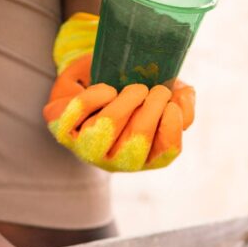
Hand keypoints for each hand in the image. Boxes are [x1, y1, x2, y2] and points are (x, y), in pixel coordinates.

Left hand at [43, 12, 194, 171]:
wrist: (93, 83)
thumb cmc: (133, 94)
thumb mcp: (165, 97)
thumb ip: (183, 102)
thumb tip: (183, 98)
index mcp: (146, 159)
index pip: (166, 151)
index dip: (172, 125)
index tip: (171, 103)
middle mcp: (116, 162)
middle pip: (138, 136)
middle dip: (152, 104)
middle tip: (155, 88)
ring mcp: (88, 149)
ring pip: (109, 124)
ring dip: (127, 99)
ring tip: (135, 88)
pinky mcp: (64, 131)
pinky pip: (80, 111)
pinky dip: (96, 95)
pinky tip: (108, 90)